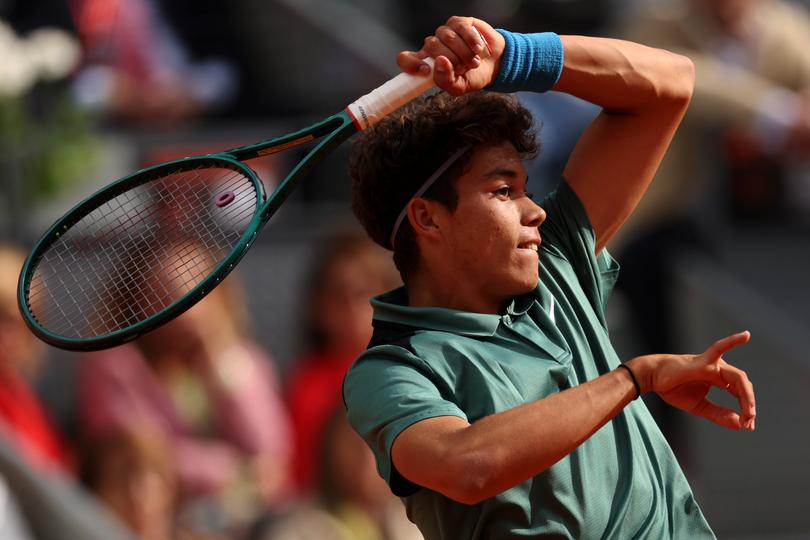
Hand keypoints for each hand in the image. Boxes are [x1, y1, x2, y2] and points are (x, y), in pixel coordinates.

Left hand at [397, 16, 504, 95]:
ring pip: (446, 36)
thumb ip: (446, 80)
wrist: (495, 64)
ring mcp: (445, 33)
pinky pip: (460, 28)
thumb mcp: (459, 87)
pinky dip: (471, 41)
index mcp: (427, 63)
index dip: (411, 64)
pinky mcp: (459, 23)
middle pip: (430, 46)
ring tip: (473, 61)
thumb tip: (439, 63)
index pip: (405, 59)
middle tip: (463, 69)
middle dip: (451, 60)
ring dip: (463, 52)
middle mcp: (433, 46)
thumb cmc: (473, 77)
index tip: (425, 71)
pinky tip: (478, 49)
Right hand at [627, 331, 755, 430]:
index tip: (749, 427)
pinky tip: (745, 336)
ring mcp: (713, 364)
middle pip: (743, 387)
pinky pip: (719, 348)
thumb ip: (718, 414)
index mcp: (719, 379)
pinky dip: (733, 342)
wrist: (652, 378)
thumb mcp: (699, 407)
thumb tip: (739, 424)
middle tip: (749, 424)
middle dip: (748, 406)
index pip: (740, 394)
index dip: (746, 409)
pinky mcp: (703, 360)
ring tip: (748, 412)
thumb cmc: (672, 388)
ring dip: (747, 396)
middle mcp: (719, 370)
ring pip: (738, 378)